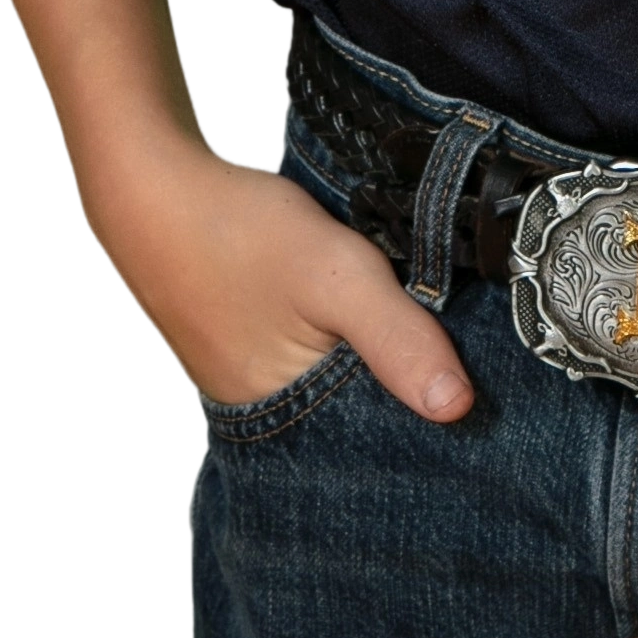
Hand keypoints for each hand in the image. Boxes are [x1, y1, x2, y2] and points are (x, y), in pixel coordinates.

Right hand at [84, 130, 473, 422]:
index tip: (486, 402)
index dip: (432, 421)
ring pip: (340, 389)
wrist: (151, 186)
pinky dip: (346, 344)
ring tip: (427, 334)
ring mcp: (253, 384)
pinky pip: (315, 363)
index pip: (379, 450)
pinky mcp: (251, 348)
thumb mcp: (334, 276)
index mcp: (284, 428)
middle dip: (409, 393)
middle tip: (466, 358)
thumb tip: (459, 408)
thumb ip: (396, 338)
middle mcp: (266, 421)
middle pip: (361, 423)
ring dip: (378, 364)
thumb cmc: (235, 233)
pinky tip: (372, 317)